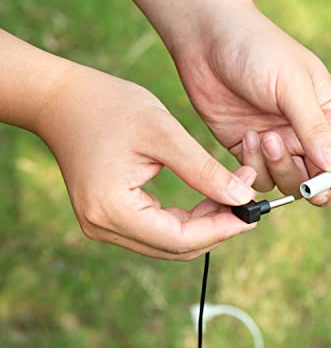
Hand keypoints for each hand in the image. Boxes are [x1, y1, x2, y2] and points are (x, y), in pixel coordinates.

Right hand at [34, 64, 257, 259]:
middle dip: (216, 228)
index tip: (252, 213)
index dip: (221, 230)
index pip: (180, 240)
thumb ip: (204, 171)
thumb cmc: (108, 107)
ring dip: (204, 225)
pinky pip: (157, 230)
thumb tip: (242, 199)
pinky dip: (186, 219)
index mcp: (112, 210)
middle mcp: (104, 227)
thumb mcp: (163, 134)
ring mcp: (104, 225)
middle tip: (246, 203)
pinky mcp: (109, 216)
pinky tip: (207, 199)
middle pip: (175, 247)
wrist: (62, 100)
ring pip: (169, 242)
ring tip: (231, 197)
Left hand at [166, 1, 330, 205]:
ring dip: (278, 168)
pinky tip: (246, 137)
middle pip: (320, 177)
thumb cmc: (258, 51)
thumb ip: (314, 128)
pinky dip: (254, 166)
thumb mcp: (292, 86)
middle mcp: (306, 133)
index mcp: (329, 113)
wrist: (208, 42)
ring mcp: (278, 143)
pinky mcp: (249, 149)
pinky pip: (259, 176)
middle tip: (299, 177)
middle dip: (309, 183)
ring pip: (289, 182)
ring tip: (263, 136)